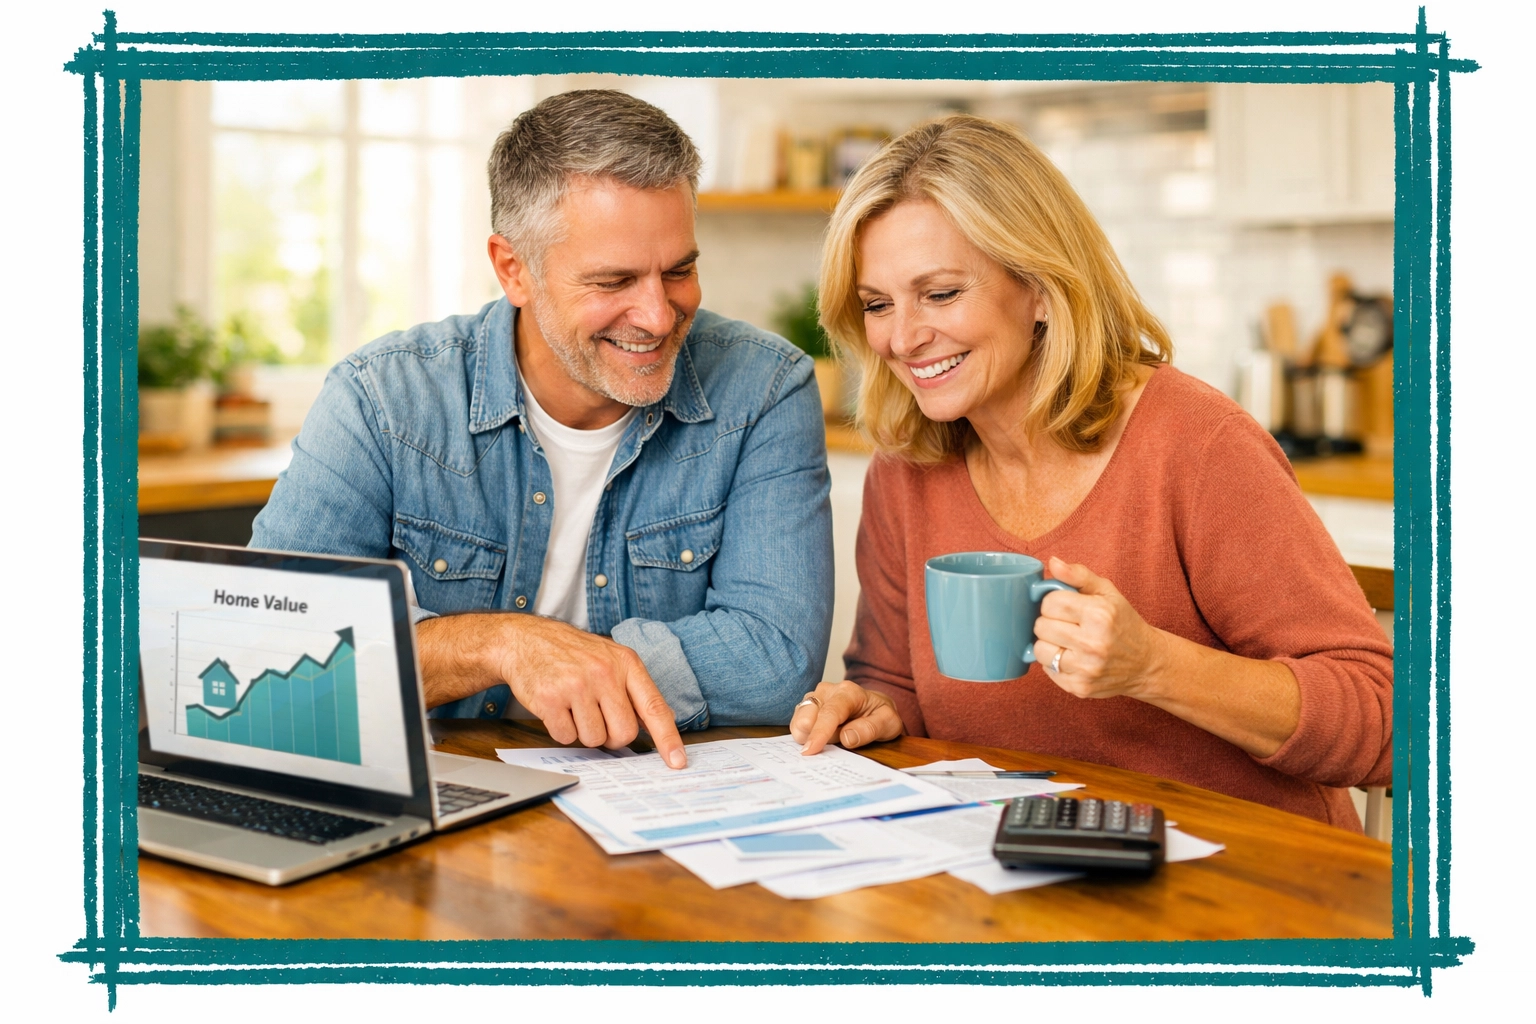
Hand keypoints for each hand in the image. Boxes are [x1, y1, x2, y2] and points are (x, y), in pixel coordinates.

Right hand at [416, 613, 686, 767]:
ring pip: (594, 739)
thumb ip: (635, 688)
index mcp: (626, 663)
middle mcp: (605, 672)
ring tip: (574, 707)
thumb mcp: (611, 659)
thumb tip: (662, 722)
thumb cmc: (574, 654)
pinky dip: (561, 730)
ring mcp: (577, 685)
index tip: (677, 762)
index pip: (654, 707)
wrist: (527, 640)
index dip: (668, 739)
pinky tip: (557, 708)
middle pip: (624, 733)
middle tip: (598, 720)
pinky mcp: (551, 699)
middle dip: (611, 737)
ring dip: (584, 732)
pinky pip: (566, 737)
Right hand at [788, 680, 903, 755]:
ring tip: (832, 738)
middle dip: (816, 736)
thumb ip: (870, 729)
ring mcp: (814, 698)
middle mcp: (827, 691)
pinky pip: (797, 726)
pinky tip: (821, 738)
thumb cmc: (880, 714)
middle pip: (807, 716)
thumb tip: (847, 738)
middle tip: (837, 742)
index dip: (820, 732)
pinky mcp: (806, 707)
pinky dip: (805, 737)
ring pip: (798, 722)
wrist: (873, 705)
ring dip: (810, 737)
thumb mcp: (888, 723)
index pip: (830, 712)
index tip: (811, 750)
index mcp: (848, 692)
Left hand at [1030, 556, 1167, 700]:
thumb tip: (1053, 562)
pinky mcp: (1079, 688)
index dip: (1052, 602)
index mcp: (1099, 615)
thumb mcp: (1107, 592)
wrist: (1146, 663)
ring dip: (1048, 643)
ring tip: (1065, 640)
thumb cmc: (1123, 623)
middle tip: (1065, 623)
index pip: (1050, 602)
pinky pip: (1047, 670)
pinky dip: (1054, 662)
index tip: (1064, 606)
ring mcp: (1086, 669)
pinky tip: (1071, 657)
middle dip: (1049, 621)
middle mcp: (1093, 644)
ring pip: (1039, 650)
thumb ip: (1078, 575)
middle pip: (1041, 626)